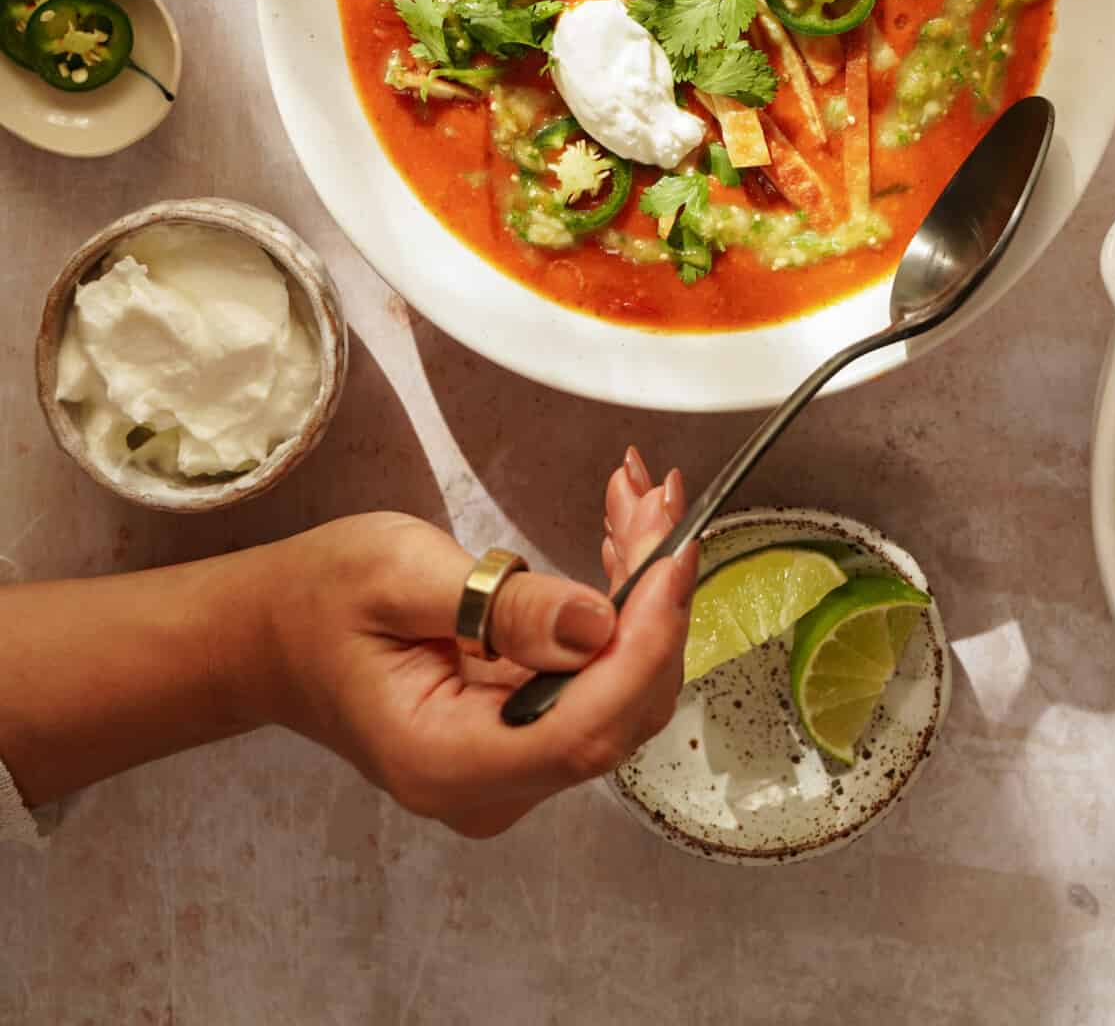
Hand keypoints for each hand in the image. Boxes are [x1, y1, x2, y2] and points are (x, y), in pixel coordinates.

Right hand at [255, 449, 695, 837]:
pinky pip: (595, 682)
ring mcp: (510, 770)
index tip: (672, 556)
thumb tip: (598, 623)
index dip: (645, 643)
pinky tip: (620, 538)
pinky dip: (621, 608)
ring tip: (641, 500)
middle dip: (654, 600)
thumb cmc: (319, 600)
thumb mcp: (398, 575)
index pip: (585, 728)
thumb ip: (500, 606)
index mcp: (447, 761)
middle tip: (659, 498)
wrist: (271, 636)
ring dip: (644, 594)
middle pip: (617, 710)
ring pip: (618, 692)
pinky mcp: (522, 737)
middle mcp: (490, 787)